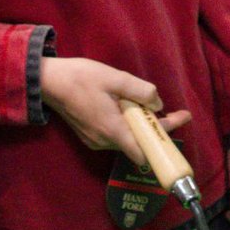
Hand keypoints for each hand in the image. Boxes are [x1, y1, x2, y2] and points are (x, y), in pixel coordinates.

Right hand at [39, 57, 190, 166]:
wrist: (49, 81)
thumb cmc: (82, 78)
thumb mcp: (115, 78)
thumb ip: (140, 91)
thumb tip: (158, 103)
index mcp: (113, 130)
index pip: (144, 152)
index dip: (164, 140)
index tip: (180, 124)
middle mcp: (104, 142)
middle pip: (138, 143)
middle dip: (156, 129)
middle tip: (172, 112)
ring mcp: (95, 140)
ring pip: (126, 138)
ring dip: (140, 125)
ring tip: (148, 106)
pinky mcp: (88, 136)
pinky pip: (114, 135)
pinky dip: (126, 125)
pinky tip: (128, 108)